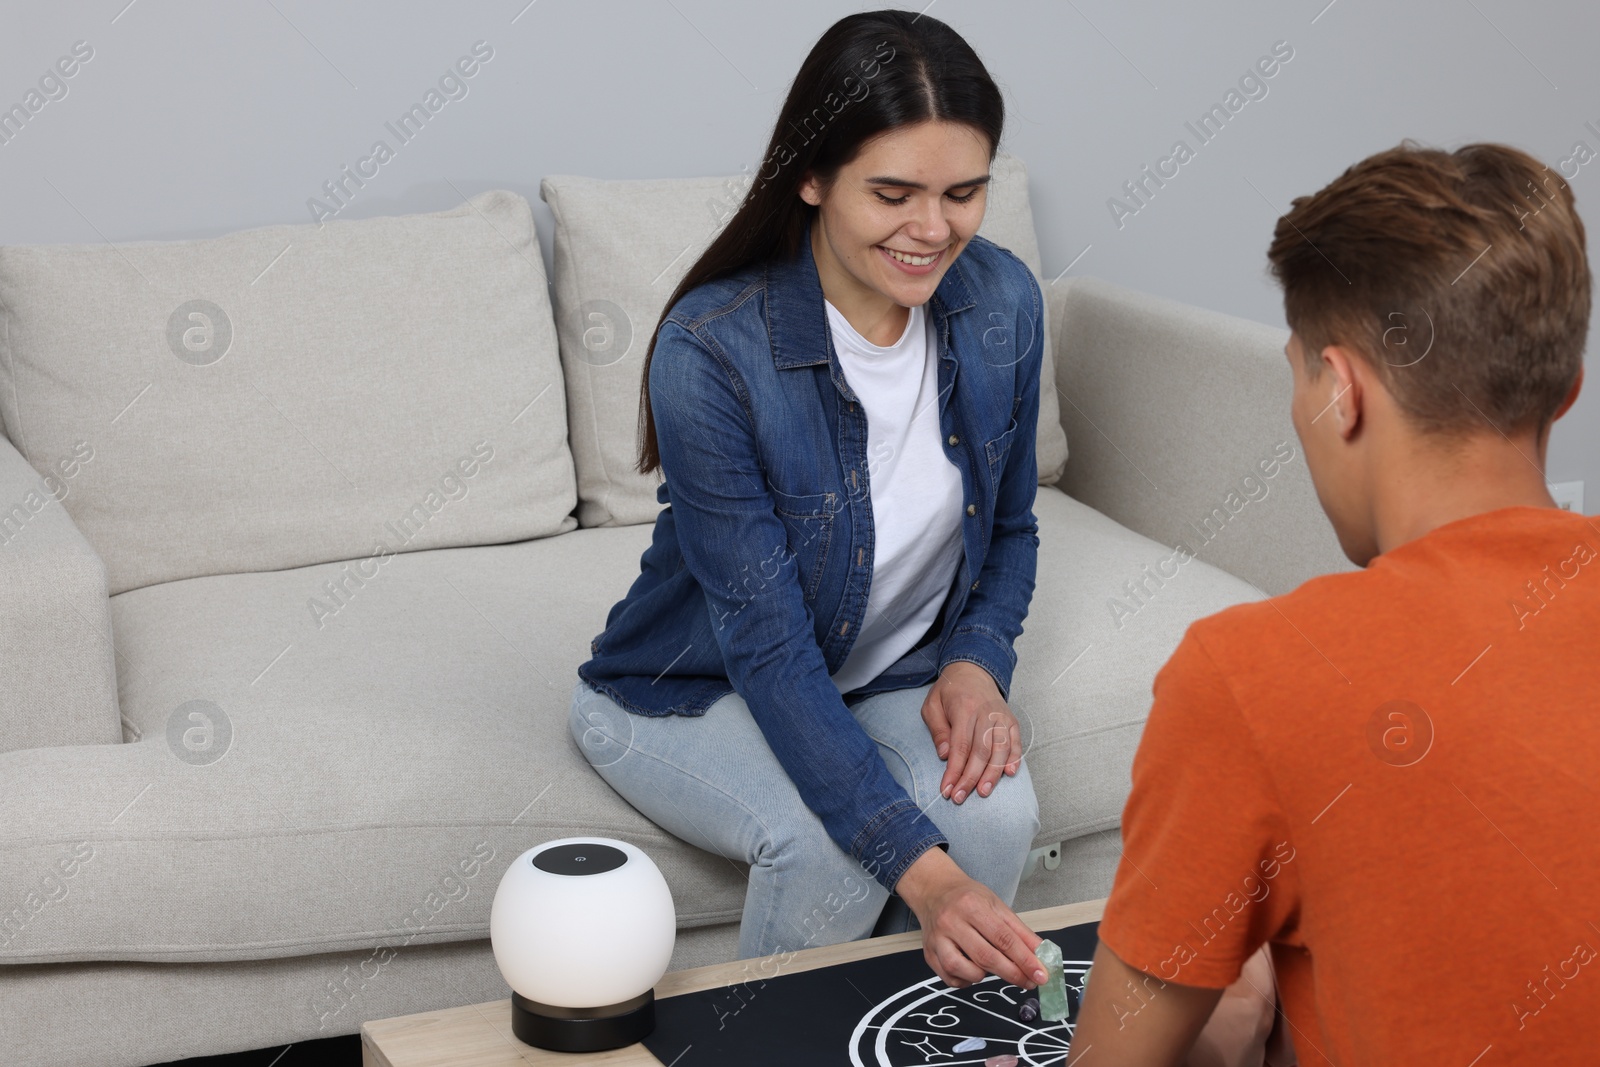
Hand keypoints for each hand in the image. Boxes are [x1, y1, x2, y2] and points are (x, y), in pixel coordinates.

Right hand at [894, 846, 1046, 989]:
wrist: (933, 890)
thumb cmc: (967, 898)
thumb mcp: (997, 906)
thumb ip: (1020, 932)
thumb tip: (1041, 955)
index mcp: (972, 906)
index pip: (1004, 938)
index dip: (1025, 960)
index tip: (1040, 974)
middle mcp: (951, 922)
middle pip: (986, 956)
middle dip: (1013, 973)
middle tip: (1029, 982)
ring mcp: (937, 939)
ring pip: (965, 970)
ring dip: (985, 976)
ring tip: (993, 967)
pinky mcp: (929, 954)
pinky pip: (951, 979)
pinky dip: (967, 980)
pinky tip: (974, 970)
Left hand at [922, 661, 1020, 803]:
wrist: (972, 671)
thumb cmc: (949, 692)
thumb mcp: (932, 706)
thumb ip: (938, 730)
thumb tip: (946, 755)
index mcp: (964, 708)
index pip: (961, 746)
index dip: (955, 771)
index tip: (947, 790)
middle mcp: (986, 713)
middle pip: (982, 751)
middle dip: (971, 778)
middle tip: (960, 797)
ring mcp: (1001, 717)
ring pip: (1001, 749)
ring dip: (992, 774)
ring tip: (983, 792)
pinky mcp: (1012, 720)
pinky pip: (1016, 741)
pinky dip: (1014, 758)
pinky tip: (1010, 773)